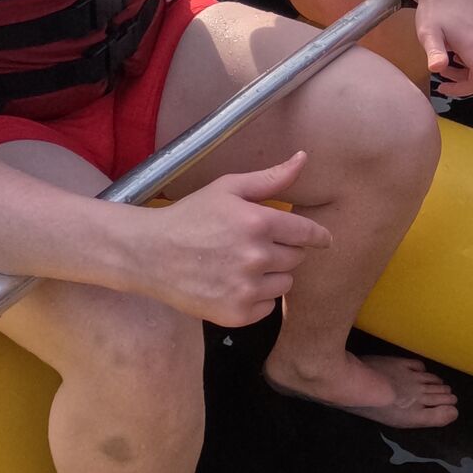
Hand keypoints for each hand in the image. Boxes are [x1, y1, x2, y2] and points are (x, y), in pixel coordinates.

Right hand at [136, 151, 330, 327]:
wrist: (149, 255)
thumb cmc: (190, 216)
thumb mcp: (228, 189)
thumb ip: (271, 178)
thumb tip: (303, 158)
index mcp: (258, 223)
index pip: (308, 233)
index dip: (317, 236)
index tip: (323, 239)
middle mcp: (256, 258)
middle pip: (297, 258)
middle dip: (284, 251)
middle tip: (258, 246)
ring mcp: (245, 289)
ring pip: (285, 284)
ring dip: (274, 275)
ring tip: (245, 265)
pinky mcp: (236, 314)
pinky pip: (268, 307)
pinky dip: (259, 298)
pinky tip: (236, 285)